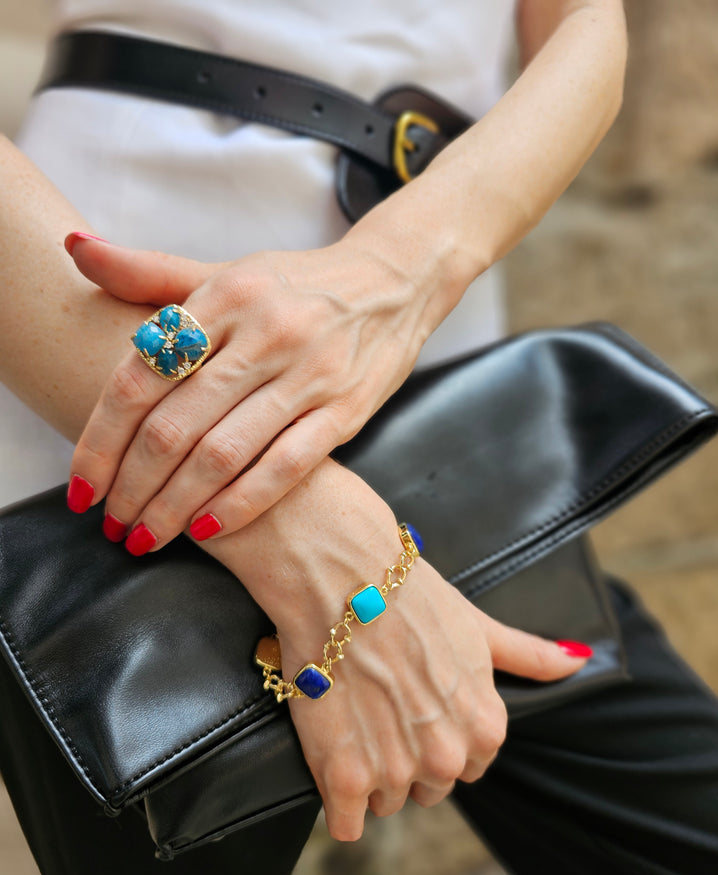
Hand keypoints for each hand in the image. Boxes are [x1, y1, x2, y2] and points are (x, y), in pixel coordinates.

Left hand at [66, 232, 440, 549]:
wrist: (395, 284)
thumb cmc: (297, 286)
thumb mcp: (228, 272)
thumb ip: (150, 273)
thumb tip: (77, 248)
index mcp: (225, 295)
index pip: (142, 375)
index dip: (102, 438)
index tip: (83, 484)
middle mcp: (264, 332)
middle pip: (176, 424)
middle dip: (133, 484)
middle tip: (111, 522)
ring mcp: (309, 374)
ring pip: (224, 453)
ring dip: (176, 505)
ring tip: (147, 536)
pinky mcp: (345, 410)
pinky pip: (284, 467)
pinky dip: (241, 504)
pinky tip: (207, 530)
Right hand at [204, 459, 591, 840]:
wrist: (342, 581)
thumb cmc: (411, 598)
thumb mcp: (479, 627)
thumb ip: (529, 654)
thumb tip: (578, 660)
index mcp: (485, 728)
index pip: (468, 767)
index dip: (437, 736)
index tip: (414, 707)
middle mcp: (447, 757)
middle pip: (426, 788)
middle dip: (404, 757)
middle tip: (379, 708)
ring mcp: (395, 771)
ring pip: (384, 801)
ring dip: (366, 774)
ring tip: (352, 717)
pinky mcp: (345, 777)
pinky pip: (345, 822)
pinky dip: (336, 799)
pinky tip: (330, 755)